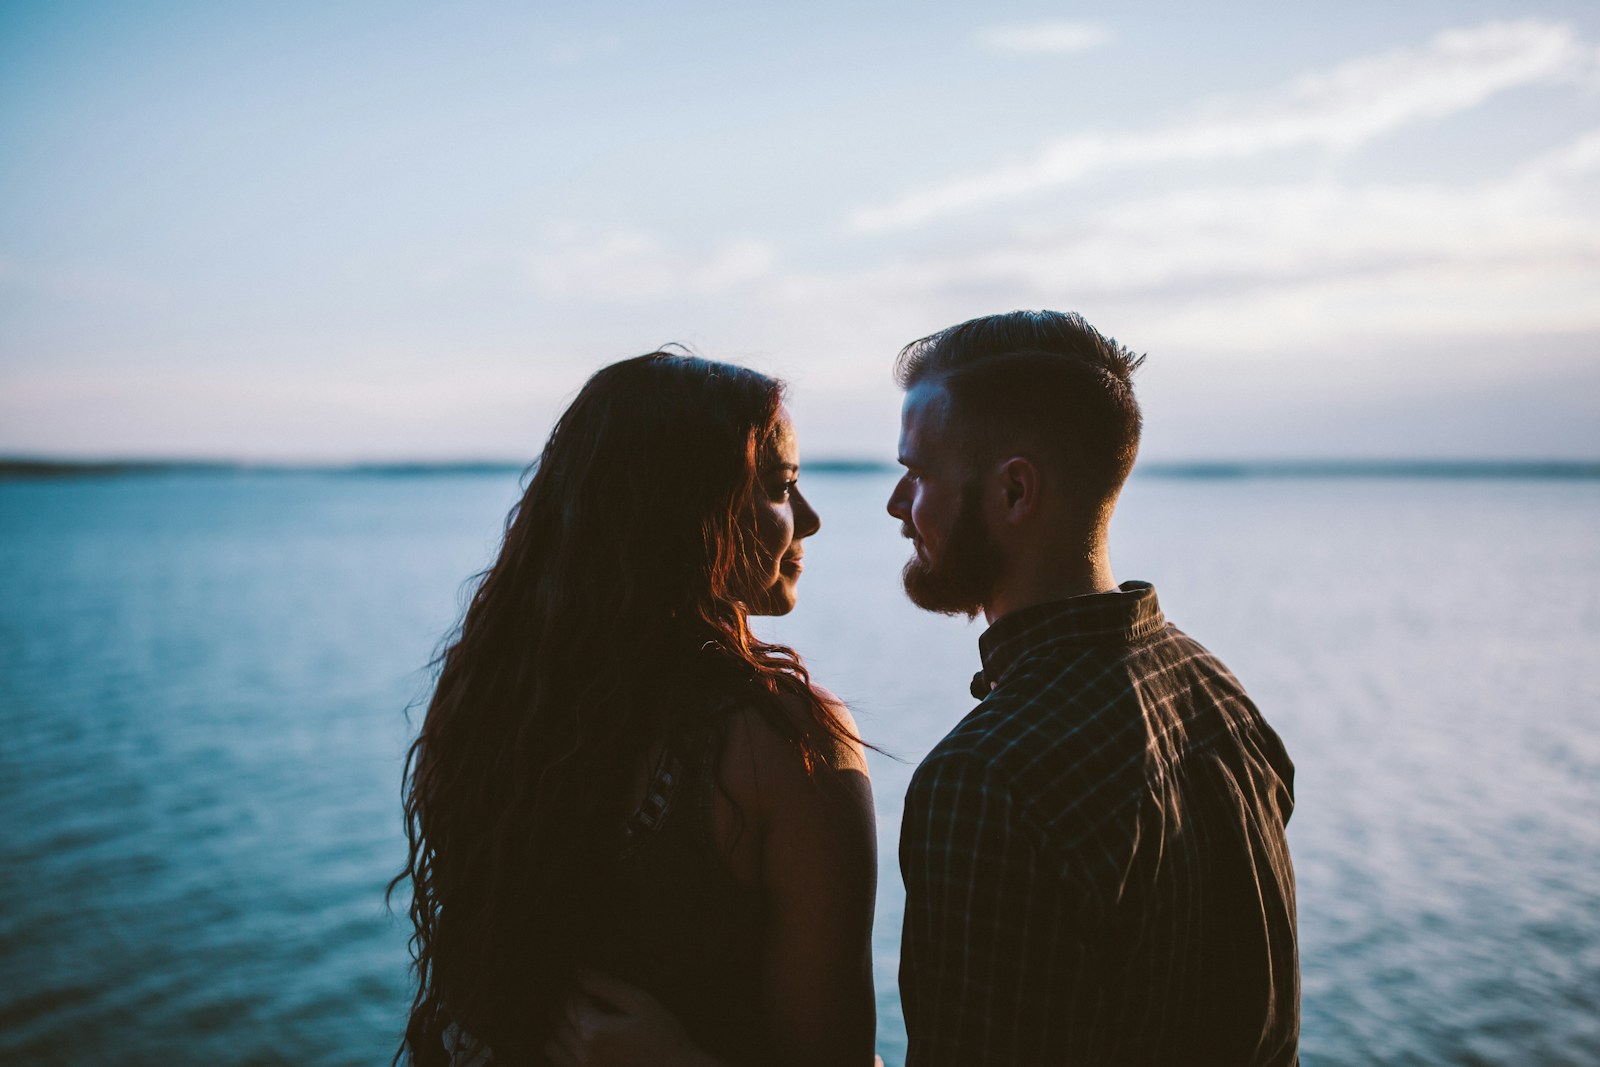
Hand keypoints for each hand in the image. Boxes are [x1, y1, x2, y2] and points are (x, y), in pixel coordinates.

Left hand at [544, 970, 714, 1066]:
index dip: (572, 985)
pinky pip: (559, 1061)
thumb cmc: (663, 1036)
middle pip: (558, 1019)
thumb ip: (607, 987)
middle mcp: (583, 1053)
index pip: (570, 999)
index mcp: (595, 1030)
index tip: (577, 976)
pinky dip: (562, 1047)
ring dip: (560, 1026)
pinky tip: (579, 1038)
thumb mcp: (640, 1003)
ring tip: (576, 1015)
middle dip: (565, 1002)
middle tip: (576, 991)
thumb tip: (579, 970)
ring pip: (552, 1042)